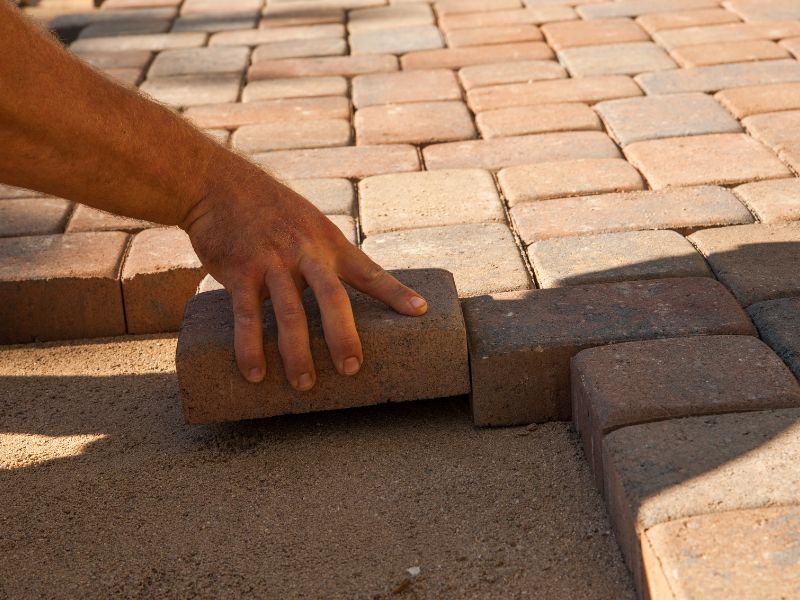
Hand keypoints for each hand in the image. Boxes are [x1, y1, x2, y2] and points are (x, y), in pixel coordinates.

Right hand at [181, 162, 427, 390]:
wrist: (218, 184)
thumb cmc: (270, 209)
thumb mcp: (309, 224)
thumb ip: (326, 256)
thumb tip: (342, 294)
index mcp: (329, 243)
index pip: (369, 271)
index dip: (395, 292)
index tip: (420, 311)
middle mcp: (305, 252)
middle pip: (332, 298)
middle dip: (343, 336)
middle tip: (351, 369)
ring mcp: (272, 262)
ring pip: (290, 313)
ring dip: (297, 353)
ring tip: (305, 384)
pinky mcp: (240, 271)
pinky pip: (247, 315)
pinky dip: (251, 347)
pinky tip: (255, 373)